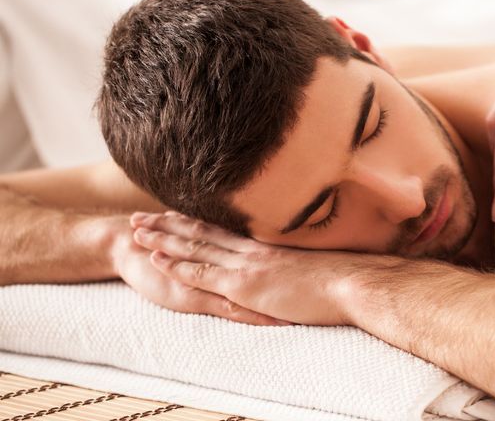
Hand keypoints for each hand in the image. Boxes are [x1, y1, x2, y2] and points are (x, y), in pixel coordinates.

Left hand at [130, 211, 354, 325]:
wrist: (352, 284)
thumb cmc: (343, 280)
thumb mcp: (314, 269)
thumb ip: (296, 268)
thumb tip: (296, 272)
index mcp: (268, 247)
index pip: (224, 231)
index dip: (196, 222)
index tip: (174, 215)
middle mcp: (253, 250)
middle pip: (203, 232)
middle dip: (169, 224)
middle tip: (141, 216)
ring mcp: (247, 265)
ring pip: (195, 246)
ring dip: (163, 239)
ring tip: (136, 229)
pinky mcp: (244, 285)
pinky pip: (202, 273)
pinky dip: (177, 264)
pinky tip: (155, 259)